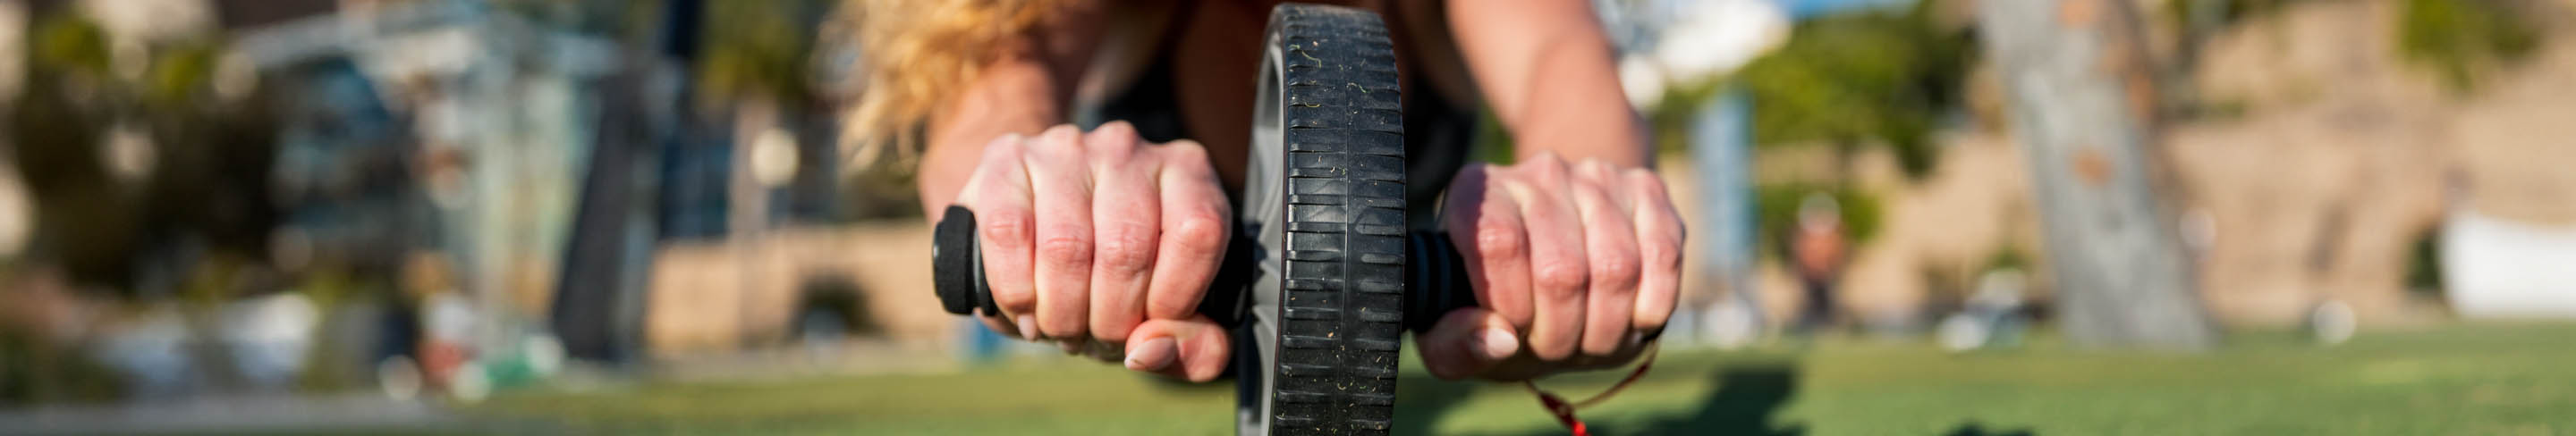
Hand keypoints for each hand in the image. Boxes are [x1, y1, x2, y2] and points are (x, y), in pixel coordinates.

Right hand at [947, 122, 1234, 380]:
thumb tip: (1148, 351)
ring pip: (1066, 246)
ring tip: (1062, 329)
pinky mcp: (1007, 158)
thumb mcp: (1173, 313)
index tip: (1149, 327)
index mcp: (1186, 172)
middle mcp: (1128, 149)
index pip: (1199, 233)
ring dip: (1061, 314)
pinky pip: (1010, 232)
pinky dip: (1016, 291)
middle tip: (1096, 339)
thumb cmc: (1118, 276)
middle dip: (1109, 320)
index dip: (1173, 299)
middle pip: (1126, 248)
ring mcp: (1065, 147)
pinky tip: (1026, 310)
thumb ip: (1194, 346)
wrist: (1039, 224)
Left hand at [1421, 152, 1684, 380]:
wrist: (1560, 264)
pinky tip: (1630, 321)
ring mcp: (1596, 176)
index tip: (1516, 333)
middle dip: (1562, 334)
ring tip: (1588, 339)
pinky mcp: (1647, 188)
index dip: (1513, 306)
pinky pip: (1663, 257)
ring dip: (1607, 330)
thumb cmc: (1501, 304)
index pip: (1499, 243)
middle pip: (1562, 268)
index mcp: (1475, 194)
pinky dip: (1650, 309)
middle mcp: (1536, 174)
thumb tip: (1500, 339)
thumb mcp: (1456, 330)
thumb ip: (1453, 344)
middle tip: (1554, 348)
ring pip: (1616, 267)